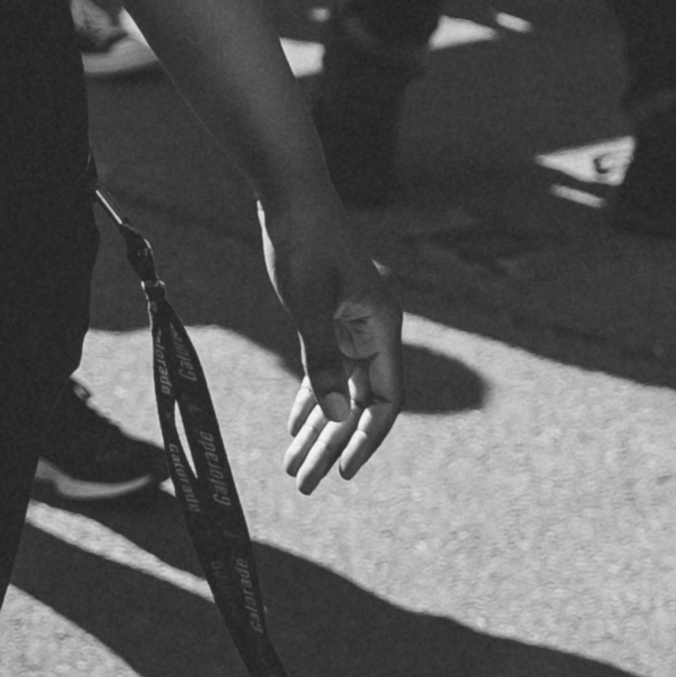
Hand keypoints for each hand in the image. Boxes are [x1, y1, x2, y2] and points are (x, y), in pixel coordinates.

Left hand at [258, 174, 403, 491]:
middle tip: (305, 485)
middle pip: (358, 404)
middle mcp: (373, 331)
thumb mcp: (309, 303)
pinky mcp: (329, 317)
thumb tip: (335, 418)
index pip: (384, 401)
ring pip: (339, 391)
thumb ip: (322, 360)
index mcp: (382, 327)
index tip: (342, 473)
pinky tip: (294, 428)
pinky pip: (324, 370)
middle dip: (332, 446)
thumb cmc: (304, 240)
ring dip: (317, 429)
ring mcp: (351, 326)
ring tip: (293, 468)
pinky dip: (310, 398)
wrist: (291, 191)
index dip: (366, 441)